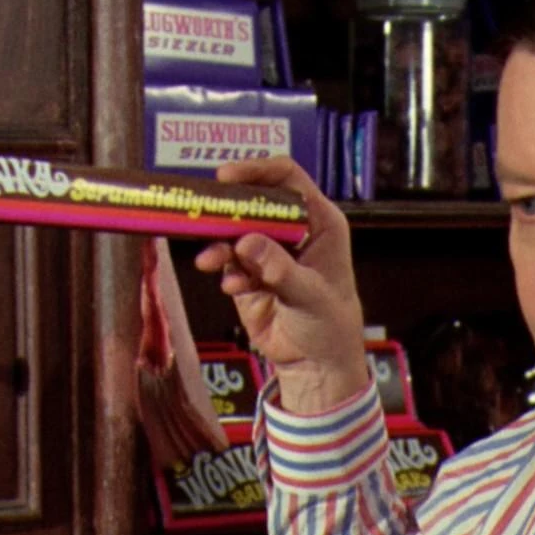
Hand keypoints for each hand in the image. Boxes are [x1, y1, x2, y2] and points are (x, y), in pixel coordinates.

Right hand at [194, 156, 368, 414]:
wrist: (316, 363)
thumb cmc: (329, 324)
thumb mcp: (311, 296)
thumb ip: (280, 269)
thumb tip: (247, 242)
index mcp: (318, 222)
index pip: (288, 180)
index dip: (257, 171)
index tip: (227, 177)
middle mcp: (290, 230)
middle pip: (253, 201)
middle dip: (229, 209)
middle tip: (205, 215)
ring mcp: (267, 251)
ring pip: (234, 231)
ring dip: (220, 244)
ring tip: (212, 262)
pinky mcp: (247, 273)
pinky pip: (228, 261)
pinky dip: (224, 269)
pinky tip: (232, 287)